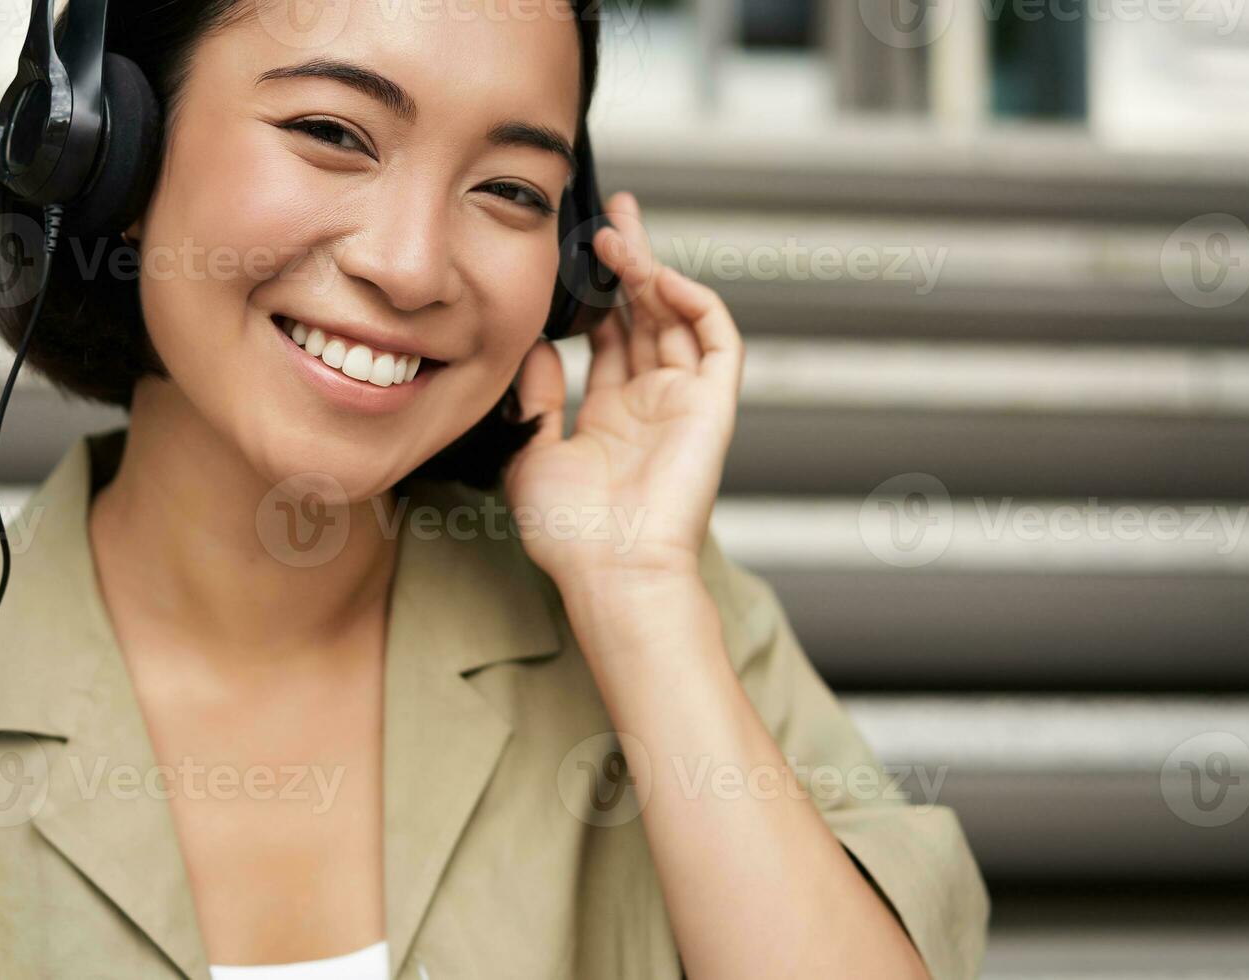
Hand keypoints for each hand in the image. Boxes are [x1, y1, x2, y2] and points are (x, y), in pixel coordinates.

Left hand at [504, 191, 744, 587]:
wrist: (611, 571)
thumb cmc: (569, 534)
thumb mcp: (531, 452)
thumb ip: (536, 396)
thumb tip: (538, 346)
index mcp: (611, 417)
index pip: (610, 337)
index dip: (596, 293)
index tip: (573, 255)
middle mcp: (651, 404)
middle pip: (646, 314)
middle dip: (630, 262)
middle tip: (610, 212)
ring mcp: (684, 402)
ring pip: (677, 317)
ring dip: (652, 271)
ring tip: (617, 234)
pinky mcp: (713, 406)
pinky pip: (717, 340)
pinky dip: (695, 301)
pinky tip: (660, 276)